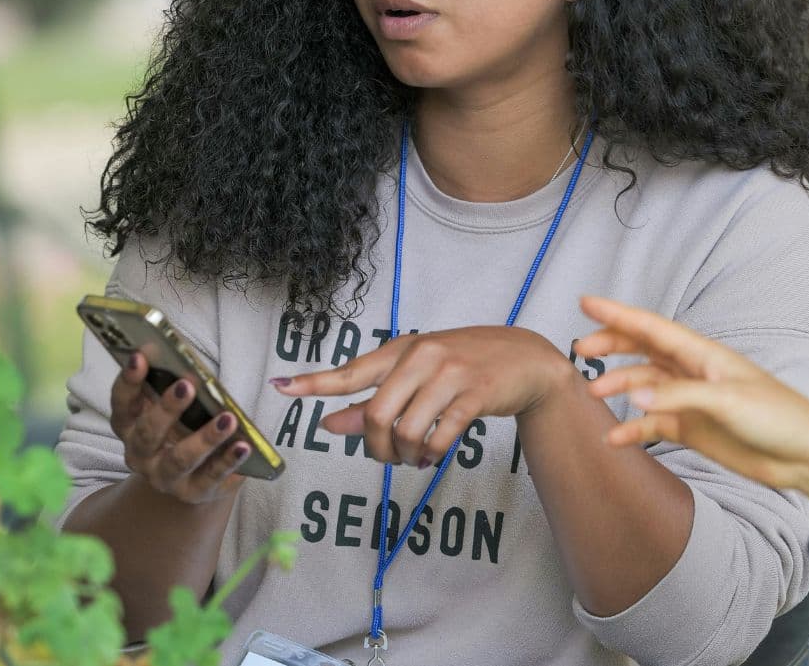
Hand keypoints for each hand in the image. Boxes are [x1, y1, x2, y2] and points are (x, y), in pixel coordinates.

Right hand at [108, 350, 248, 504]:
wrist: (195, 478)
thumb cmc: (185, 429)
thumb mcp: (176, 409)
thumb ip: (176, 388)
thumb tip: (188, 361)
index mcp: (130, 427)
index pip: (122, 404)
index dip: (128, 381)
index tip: (140, 356)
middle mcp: (141, 456)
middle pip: (147, 433)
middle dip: (166, 409)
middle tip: (187, 385)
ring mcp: (166, 478)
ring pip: (180, 460)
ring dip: (204, 439)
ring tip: (228, 419)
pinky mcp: (195, 492)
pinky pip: (211, 478)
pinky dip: (228, 461)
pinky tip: (244, 446)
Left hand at [272, 326, 573, 466]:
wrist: (527, 359)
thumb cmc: (467, 365)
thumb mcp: (418, 376)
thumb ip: (375, 399)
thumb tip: (330, 423)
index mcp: (402, 350)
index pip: (351, 370)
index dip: (315, 383)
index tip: (281, 388)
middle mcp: (422, 357)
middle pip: (375, 415)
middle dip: (375, 447)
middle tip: (387, 456)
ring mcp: (450, 374)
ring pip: (406, 431)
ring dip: (405, 455)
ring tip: (414, 457)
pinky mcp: (475, 394)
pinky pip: (439, 436)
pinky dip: (431, 454)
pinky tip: (433, 455)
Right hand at [578, 296, 808, 527]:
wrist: (804, 456)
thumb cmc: (778, 417)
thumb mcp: (728, 402)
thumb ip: (678, 397)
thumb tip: (631, 395)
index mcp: (705, 355)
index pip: (653, 328)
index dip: (619, 314)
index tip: (586, 302)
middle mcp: (695, 373)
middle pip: (644, 351)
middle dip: (612, 345)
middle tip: (579, 349)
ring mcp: (692, 401)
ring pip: (645, 386)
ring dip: (619, 386)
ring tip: (592, 394)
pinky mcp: (694, 429)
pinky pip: (653, 424)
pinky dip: (633, 429)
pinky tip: (614, 438)